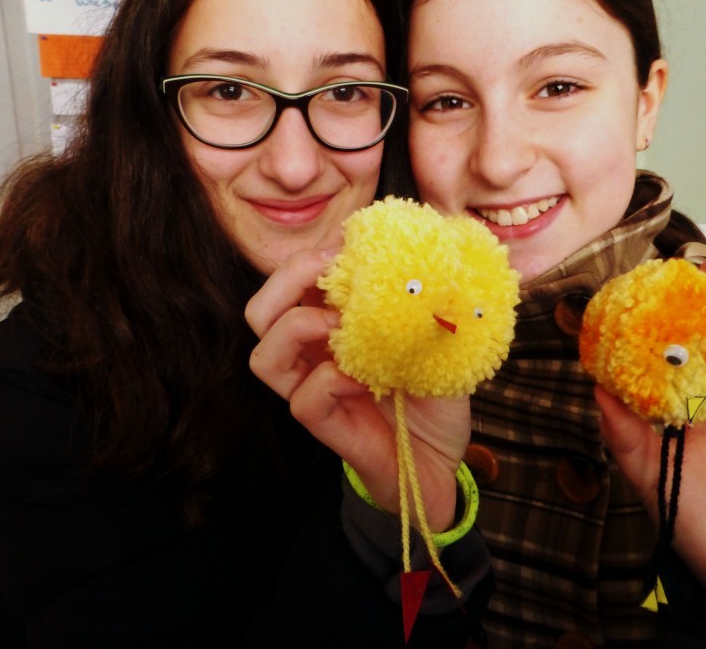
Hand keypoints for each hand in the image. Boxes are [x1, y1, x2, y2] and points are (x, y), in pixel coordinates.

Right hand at [247, 249, 469, 530]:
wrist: (444, 458)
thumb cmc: (434, 393)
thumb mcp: (433, 334)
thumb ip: (419, 298)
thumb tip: (416, 253)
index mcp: (330, 326)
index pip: (291, 282)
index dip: (310, 258)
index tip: (350, 247)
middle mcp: (312, 356)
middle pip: (261, 311)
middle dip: (287, 280)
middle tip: (331, 272)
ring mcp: (313, 391)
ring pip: (264, 356)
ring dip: (298, 328)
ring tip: (339, 327)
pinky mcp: (324, 425)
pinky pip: (304, 399)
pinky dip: (331, 380)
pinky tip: (367, 381)